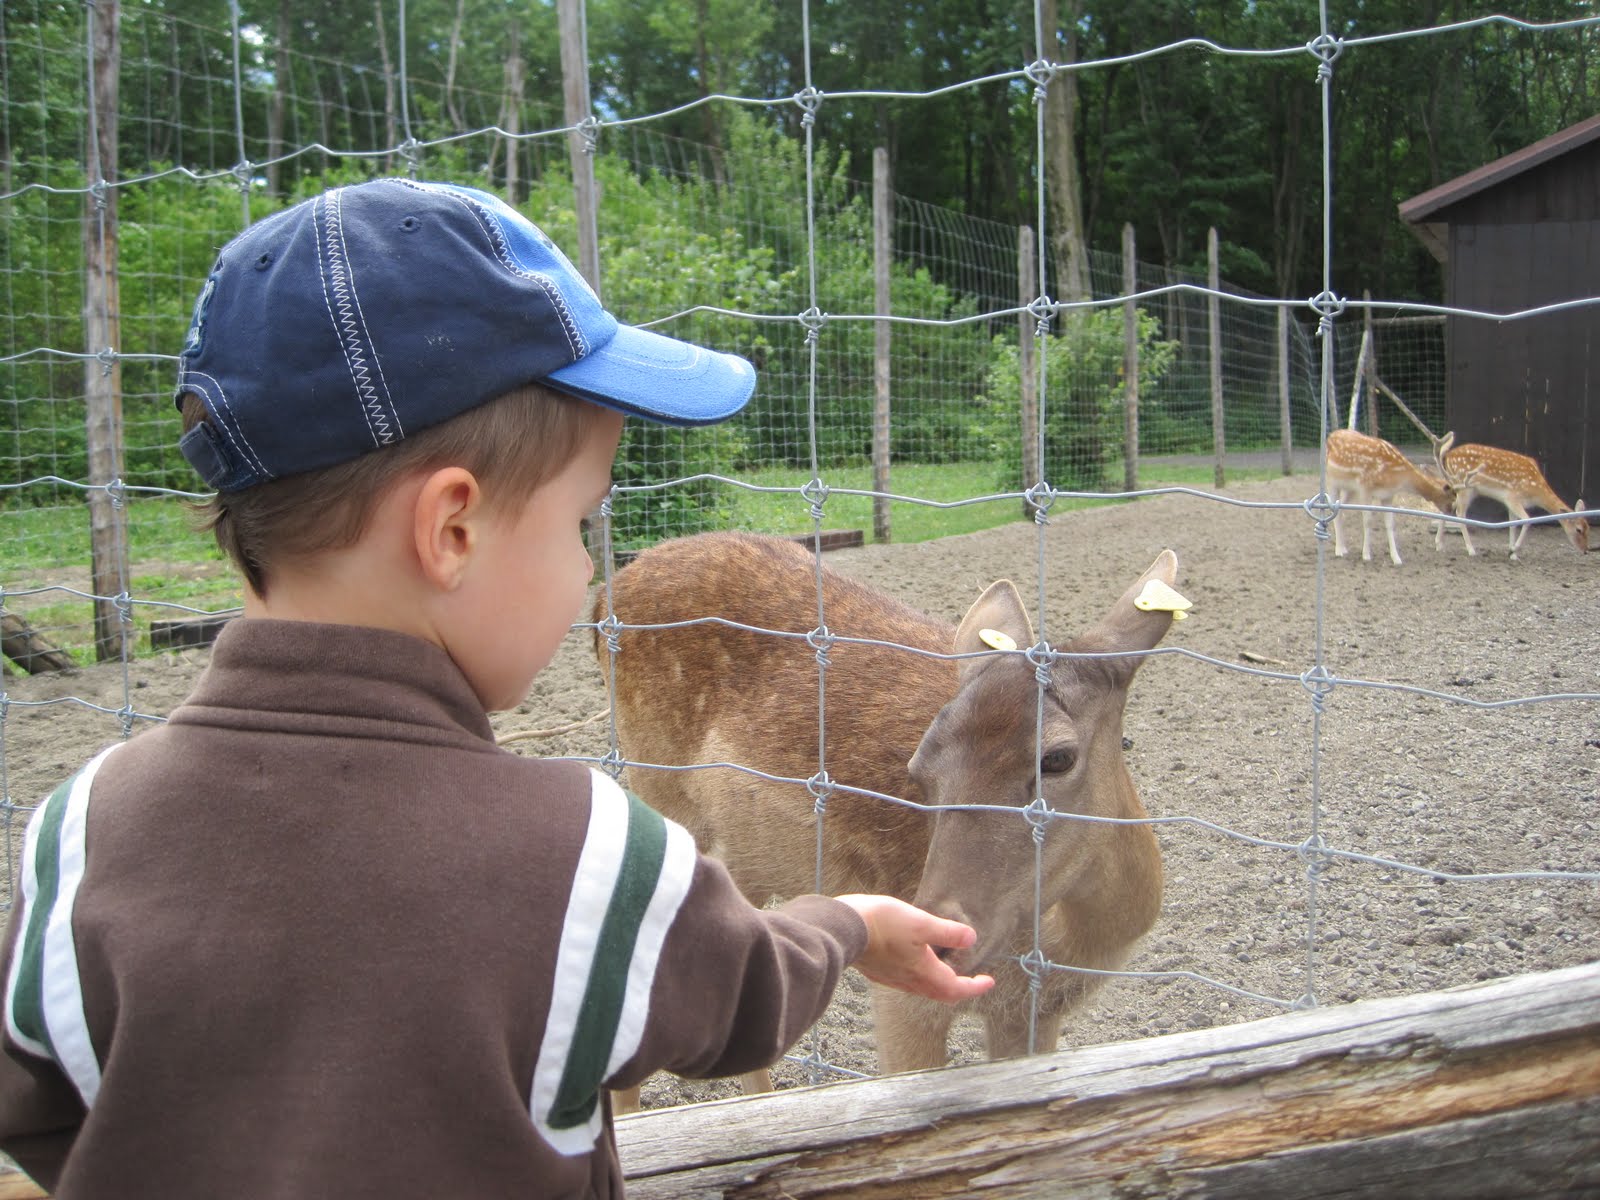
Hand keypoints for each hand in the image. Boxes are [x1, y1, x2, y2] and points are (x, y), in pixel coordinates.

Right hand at [834, 894, 995, 1002]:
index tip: (988, 981)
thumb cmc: (883, 924)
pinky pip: (905, 979)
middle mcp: (909, 981)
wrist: (843, 928)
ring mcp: (891, 978)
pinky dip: (919, 974)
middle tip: (971, 978)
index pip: (956, 989)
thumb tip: (971, 938)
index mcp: (924, 973)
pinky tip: (915, 958)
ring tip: (946, 966)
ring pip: (922, 988)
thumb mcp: (922, 923)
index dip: (975, 987)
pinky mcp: (877, 971)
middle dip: (958, 987)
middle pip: (940, 993)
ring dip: (938, 981)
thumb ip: (948, 932)